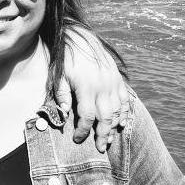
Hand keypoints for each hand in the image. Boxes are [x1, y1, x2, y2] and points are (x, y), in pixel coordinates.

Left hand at [54, 28, 129, 152]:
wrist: (79, 36)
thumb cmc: (66, 58)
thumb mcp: (59, 75)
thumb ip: (63, 95)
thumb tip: (65, 114)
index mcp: (86, 87)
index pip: (87, 116)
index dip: (83, 130)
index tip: (77, 138)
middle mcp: (103, 86)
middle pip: (106, 117)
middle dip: (102, 134)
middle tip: (99, 147)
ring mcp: (113, 82)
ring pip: (118, 110)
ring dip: (114, 126)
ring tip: (108, 138)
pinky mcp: (118, 78)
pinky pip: (125, 99)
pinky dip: (125, 113)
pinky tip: (121, 123)